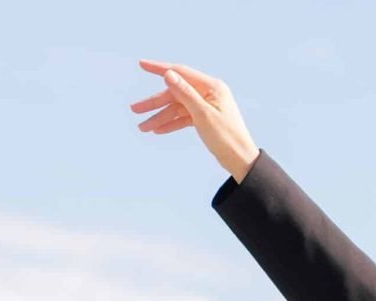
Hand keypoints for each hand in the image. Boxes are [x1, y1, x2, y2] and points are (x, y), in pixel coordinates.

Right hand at [130, 60, 259, 183]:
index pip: (180, 72)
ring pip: (177, 108)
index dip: (159, 69)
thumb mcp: (203, 115)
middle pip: (175, 93)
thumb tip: (168, 75)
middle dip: (155, 102)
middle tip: (134, 109)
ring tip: (142, 127)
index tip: (141, 64)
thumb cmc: (227, 138)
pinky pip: (184, 118)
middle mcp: (208, 93)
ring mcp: (206, 106)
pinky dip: (171, 124)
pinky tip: (157, 130)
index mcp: (212, 87)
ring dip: (160, 117)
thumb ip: (185, 94)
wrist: (241, 161)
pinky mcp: (205, 119)